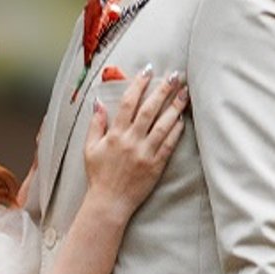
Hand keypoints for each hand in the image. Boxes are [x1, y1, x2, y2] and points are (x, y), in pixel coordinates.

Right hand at [83, 67, 188, 215]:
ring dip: (175, 107)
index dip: (138, 85)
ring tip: (185, 93)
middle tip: (175, 76)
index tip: (148, 71)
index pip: (128, 103)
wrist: (109, 202)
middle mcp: (130, 141)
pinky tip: (183, 118)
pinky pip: (169, 144)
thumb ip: (96, 124)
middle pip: (149, 110)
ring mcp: (145, 152)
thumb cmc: (98, 175)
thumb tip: (98, 102)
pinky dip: (176, 130)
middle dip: (162, 90)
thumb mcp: (90, 148)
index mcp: (114, 134)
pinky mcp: (156, 165)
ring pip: (163, 125)